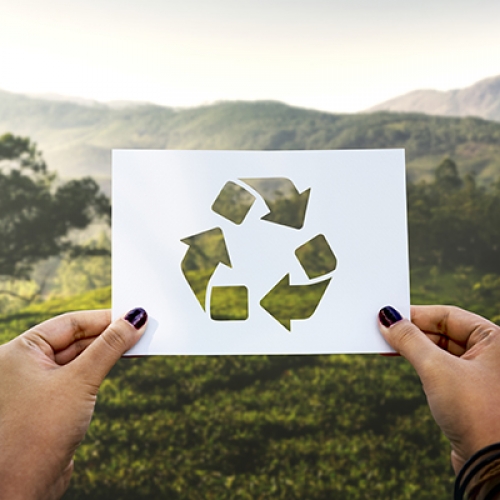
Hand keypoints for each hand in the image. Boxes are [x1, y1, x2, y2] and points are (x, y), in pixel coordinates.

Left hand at [0, 307, 147, 499]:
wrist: (20, 490)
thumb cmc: (38, 432)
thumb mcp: (80, 380)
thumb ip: (110, 346)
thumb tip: (135, 318)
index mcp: (20, 351)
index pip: (70, 323)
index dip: (104, 318)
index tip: (134, 315)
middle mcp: (25, 364)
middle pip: (75, 339)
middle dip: (108, 335)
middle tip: (142, 329)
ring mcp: (37, 385)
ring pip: (79, 358)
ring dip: (107, 352)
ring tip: (137, 343)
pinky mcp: (50, 404)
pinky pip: (79, 377)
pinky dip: (100, 370)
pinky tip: (118, 365)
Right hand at [378, 305, 499, 472]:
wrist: (490, 464)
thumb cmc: (475, 412)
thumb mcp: (435, 368)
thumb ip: (409, 339)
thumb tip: (387, 318)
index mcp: (494, 339)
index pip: (447, 315)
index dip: (414, 314)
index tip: (387, 315)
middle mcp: (490, 352)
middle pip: (442, 331)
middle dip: (411, 332)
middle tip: (381, 331)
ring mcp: (480, 372)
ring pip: (439, 349)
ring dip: (413, 347)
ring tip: (385, 346)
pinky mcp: (469, 391)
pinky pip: (440, 367)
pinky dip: (420, 362)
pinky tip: (401, 361)